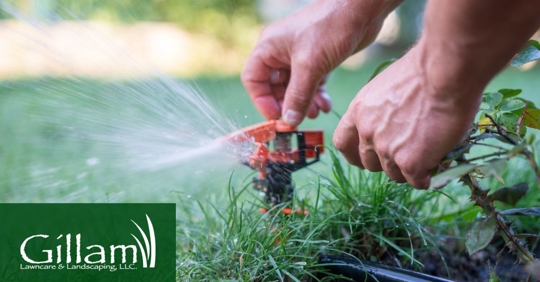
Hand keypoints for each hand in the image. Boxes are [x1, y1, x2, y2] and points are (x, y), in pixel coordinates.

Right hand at [241, 0, 399, 125]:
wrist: (361, 10)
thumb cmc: (330, 27)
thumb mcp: (310, 66)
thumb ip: (298, 96)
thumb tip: (289, 121)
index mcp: (268, 47)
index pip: (253, 79)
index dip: (262, 101)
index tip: (277, 117)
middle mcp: (280, 52)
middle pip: (273, 87)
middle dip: (286, 105)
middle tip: (298, 120)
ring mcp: (299, 56)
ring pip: (293, 88)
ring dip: (303, 103)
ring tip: (315, 113)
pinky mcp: (316, 60)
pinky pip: (310, 84)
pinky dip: (315, 96)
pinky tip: (325, 104)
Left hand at [333, 44, 483, 188]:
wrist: (445, 71)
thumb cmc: (424, 71)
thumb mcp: (387, 87)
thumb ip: (380, 110)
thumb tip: (391, 126)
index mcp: (358, 111)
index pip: (342, 143)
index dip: (356, 153)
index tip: (369, 156)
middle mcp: (367, 132)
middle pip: (369, 163)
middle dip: (387, 162)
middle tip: (409, 153)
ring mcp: (386, 149)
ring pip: (394, 174)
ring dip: (410, 169)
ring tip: (430, 152)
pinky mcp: (409, 162)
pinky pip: (416, 181)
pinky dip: (426, 176)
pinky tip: (437, 163)